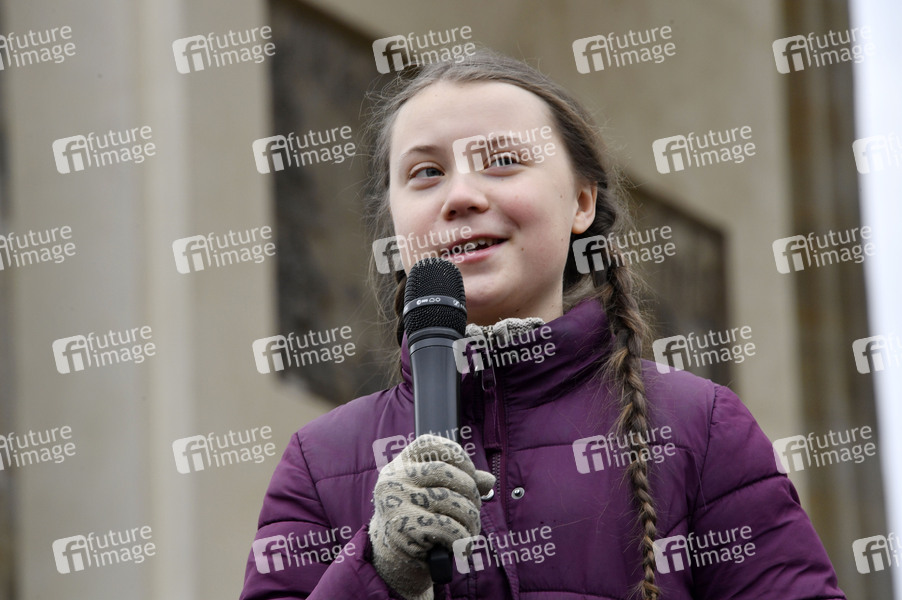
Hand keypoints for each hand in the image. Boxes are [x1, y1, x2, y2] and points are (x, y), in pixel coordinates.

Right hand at [369, 434, 494, 599]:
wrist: (392, 561)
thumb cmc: (418, 523)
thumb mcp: (434, 496)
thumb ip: (459, 483)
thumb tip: (489, 480)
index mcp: (399, 465)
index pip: (430, 444)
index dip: (457, 456)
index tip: (470, 475)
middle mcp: (394, 479)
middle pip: (446, 473)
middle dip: (471, 493)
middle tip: (474, 510)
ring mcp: (396, 502)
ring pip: (452, 502)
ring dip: (471, 520)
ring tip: (469, 531)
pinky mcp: (403, 527)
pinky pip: (450, 528)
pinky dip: (463, 539)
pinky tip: (459, 545)